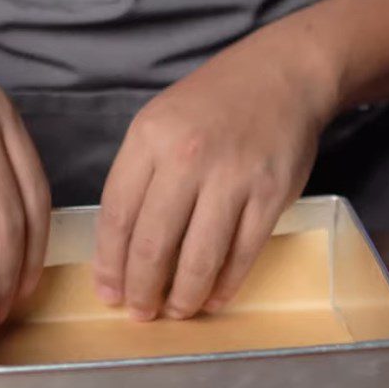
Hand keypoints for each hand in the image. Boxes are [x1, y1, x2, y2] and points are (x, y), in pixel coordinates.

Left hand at [94, 19, 337, 320]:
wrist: (280, 75)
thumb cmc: (211, 103)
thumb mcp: (158, 121)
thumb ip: (138, 174)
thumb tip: (121, 245)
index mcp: (150, 138)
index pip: (117, 215)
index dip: (110, 264)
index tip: (108, 292)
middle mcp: (187, 157)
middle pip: (153, 243)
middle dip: (142, 289)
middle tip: (140, 313)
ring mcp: (233, 177)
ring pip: (199, 257)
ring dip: (183, 296)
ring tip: (175, 311)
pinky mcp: (271, 194)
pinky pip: (242, 253)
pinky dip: (225, 284)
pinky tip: (214, 297)